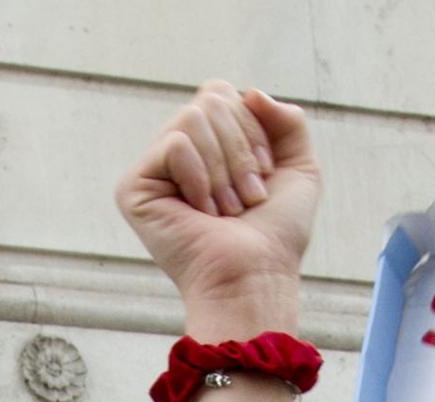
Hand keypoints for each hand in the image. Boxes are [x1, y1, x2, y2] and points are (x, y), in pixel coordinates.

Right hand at [115, 80, 318, 336]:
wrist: (255, 277)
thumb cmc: (276, 235)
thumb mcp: (300, 168)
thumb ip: (288, 120)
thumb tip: (249, 92)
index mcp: (208, 145)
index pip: (224, 94)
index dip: (252, 130)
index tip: (264, 179)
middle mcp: (178, 152)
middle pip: (211, 99)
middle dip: (241, 149)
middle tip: (247, 199)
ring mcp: (153, 169)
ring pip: (193, 117)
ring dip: (224, 168)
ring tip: (226, 210)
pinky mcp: (134, 186)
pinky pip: (175, 145)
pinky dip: (200, 178)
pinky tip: (201, 212)